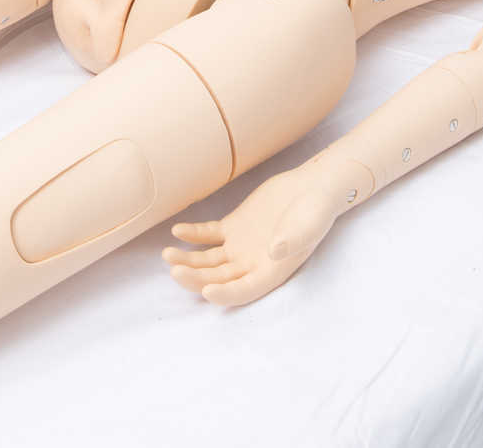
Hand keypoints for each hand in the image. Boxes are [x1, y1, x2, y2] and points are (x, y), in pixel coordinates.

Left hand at [163, 160, 343, 306]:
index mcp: (270, 273)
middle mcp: (251, 265)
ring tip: (167, 254)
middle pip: (218, 278)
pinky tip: (178, 230)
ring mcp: (239, 246)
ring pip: (208, 259)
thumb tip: (274, 251)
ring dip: (187, 259)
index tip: (206, 291)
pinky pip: (209, 235)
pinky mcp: (233, 226)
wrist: (312, 187)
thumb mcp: (308, 227)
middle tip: (175, 270)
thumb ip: (291, 241)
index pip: (243, 291)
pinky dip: (193, 235)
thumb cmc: (315, 212)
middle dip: (195, 277)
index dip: (224, 295)